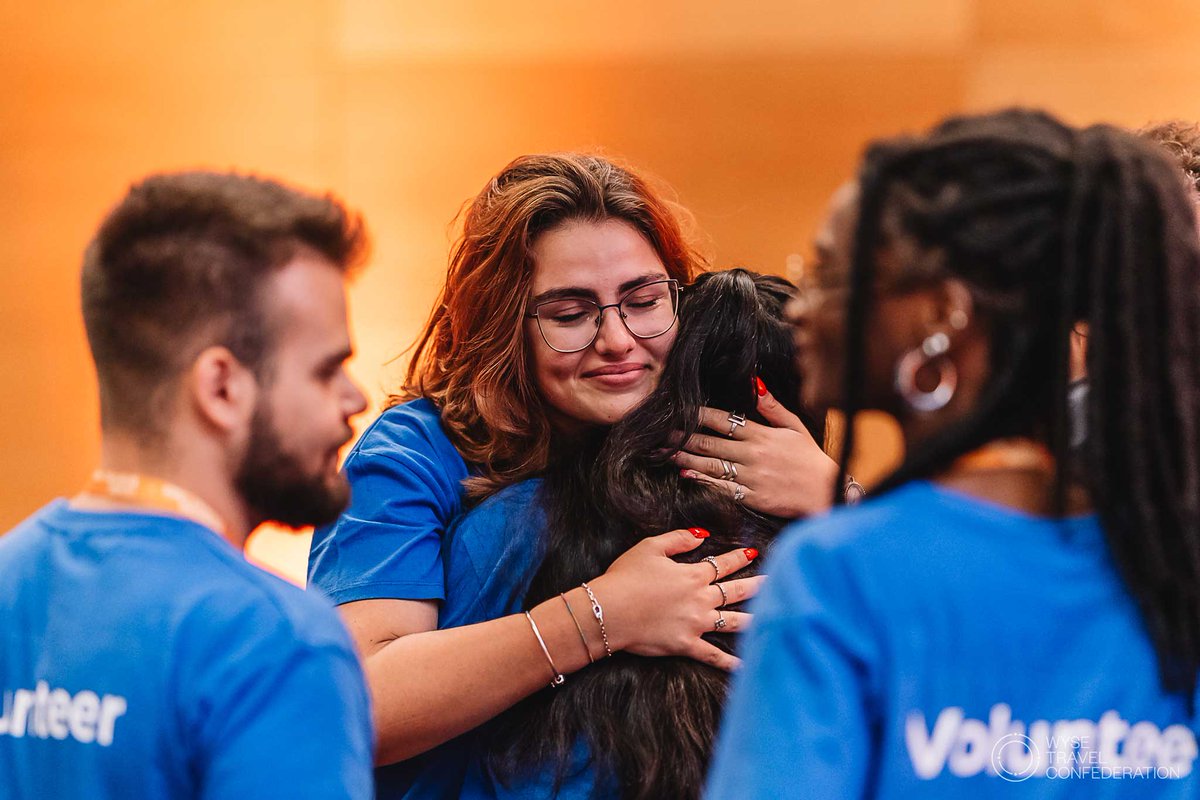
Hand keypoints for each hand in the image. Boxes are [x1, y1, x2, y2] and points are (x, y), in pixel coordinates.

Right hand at [587, 528, 763, 671]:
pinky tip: (746, 665)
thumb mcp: (650, 547)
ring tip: (775, 617)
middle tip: (776, 581)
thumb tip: (702, 535)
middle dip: (757, 586)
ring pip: (733, 621)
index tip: (753, 553)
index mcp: (692, 575)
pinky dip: (730, 662)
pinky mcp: (686, 644)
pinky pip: (713, 655)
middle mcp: (700, 599)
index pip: (723, 565)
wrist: (610, 610)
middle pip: (735, 592)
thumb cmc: (626, 577)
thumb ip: (679, 539)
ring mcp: (696, 623)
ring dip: (754, 618)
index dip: (739, 558)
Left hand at [673, 380, 837, 517]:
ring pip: (710, 466)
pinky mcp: (752, 497)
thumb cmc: (810, 457)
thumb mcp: (795, 426)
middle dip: (683, 438)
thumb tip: (754, 382)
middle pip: (710, 444)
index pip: (723, 420)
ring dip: (685, 459)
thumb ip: (772, 406)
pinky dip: (702, 482)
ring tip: (666, 453)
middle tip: (663, 433)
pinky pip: (722, 488)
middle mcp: (753, 454)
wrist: (826, 491)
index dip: (698, 415)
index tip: (680, 411)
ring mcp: (751, 477)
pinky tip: (686, 476)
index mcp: (761, 435)